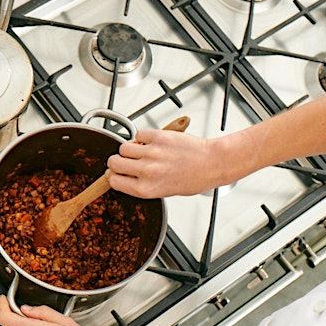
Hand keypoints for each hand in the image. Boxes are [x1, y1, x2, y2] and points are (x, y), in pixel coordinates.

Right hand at [107, 129, 232, 197]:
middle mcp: (146, 172)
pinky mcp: (158, 137)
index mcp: (146, 189)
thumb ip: (142, 185)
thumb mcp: (163, 192)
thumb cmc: (193, 179)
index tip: (117, 173)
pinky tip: (152, 142)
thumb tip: (125, 176)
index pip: (114, 181)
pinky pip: (139, 134)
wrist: (211, 163)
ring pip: (123, 147)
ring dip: (129, 148)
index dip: (114, 176)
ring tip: (141, 151)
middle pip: (114, 163)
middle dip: (117, 161)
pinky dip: (142, 137)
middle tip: (125, 160)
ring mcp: (151, 153)